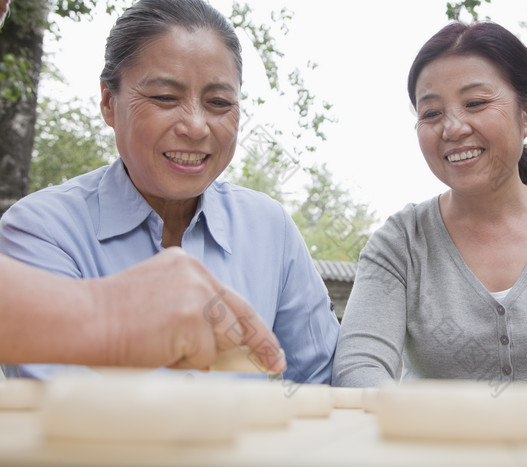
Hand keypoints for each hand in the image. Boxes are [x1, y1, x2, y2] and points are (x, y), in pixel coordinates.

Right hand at [87, 247, 286, 372]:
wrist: (82, 318)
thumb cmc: (114, 317)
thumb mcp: (161, 299)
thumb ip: (193, 310)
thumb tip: (223, 344)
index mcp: (187, 264)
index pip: (232, 298)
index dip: (255, 326)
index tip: (273, 348)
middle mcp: (197, 273)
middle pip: (239, 316)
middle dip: (259, 344)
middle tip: (276, 363)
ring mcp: (196, 293)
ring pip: (222, 338)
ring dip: (198, 354)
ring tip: (163, 346)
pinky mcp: (191, 317)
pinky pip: (203, 356)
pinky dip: (184, 363)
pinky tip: (158, 350)